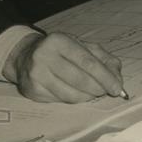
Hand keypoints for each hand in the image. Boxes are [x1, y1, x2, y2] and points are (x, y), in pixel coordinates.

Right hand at [3, 31, 124, 102]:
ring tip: (93, 92)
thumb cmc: (60, 51)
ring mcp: (36, 75)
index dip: (105, 77)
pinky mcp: (32, 90)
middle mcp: (44, 56)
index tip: (117, 88)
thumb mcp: (81, 46)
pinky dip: (74, 99)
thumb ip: (103, 58)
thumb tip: (117, 78)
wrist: (25, 56)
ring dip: (88, 96)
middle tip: (108, 92)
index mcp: (59, 41)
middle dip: (99, 88)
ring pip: (70, 94)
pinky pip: (60, 100)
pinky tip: (77, 93)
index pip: (87, 62)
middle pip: (80, 79)